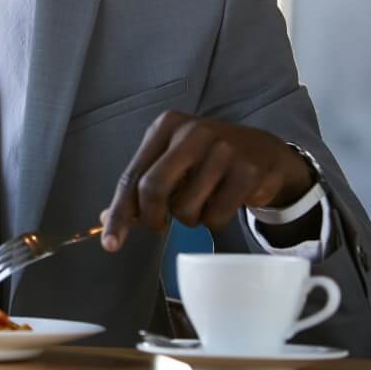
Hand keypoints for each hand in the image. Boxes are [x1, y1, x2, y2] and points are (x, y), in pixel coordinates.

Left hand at [99, 111, 314, 251]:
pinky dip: (213, 221)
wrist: (264, 151)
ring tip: (201, 203)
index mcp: (165, 126)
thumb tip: (106, 219)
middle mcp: (191, 132)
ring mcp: (222, 150)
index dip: (120, 212)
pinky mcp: (247, 171)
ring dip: (189, 218)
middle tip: (158, 225)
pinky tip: (222, 203)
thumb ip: (140, 187)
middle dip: (151, 217)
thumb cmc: (207, 158)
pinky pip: (216, 216)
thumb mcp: (172, 162)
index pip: (132, 175)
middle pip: (153, 188)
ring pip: (185, 207)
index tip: (110, 243)